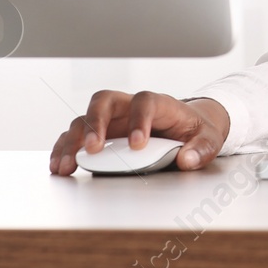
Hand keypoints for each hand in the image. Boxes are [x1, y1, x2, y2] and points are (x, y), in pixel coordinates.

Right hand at [49, 90, 229, 175]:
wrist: (187, 127)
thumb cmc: (194, 130)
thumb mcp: (208, 138)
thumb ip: (202, 148)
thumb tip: (187, 159)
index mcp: (158, 104)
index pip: (145, 102)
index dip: (140, 120)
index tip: (138, 144)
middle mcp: (129, 107)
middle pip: (105, 101)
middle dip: (96, 123)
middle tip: (94, 148)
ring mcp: (111, 120)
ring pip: (84, 119)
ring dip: (72, 141)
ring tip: (66, 165)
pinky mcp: (99, 135)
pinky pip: (74, 137)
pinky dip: (64, 150)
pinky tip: (59, 167)